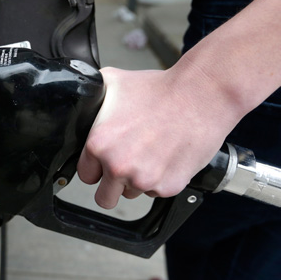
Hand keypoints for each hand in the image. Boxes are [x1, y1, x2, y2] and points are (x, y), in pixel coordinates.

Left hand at [77, 66, 235, 208]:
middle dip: (112, 185)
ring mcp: (144, 179)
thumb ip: (91, 99)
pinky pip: (157, 192)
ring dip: (137, 181)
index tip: (105, 161)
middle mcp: (118, 166)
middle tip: (125, 166)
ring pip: (132, 194)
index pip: (85, 175)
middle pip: (104, 197)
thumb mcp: (112, 82)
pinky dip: (161, 179)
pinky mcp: (168, 186)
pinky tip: (166, 155)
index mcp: (99, 145)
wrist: (200, 94)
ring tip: (150, 152)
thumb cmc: (159, 88)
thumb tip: (79, 102)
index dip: (96, 168)